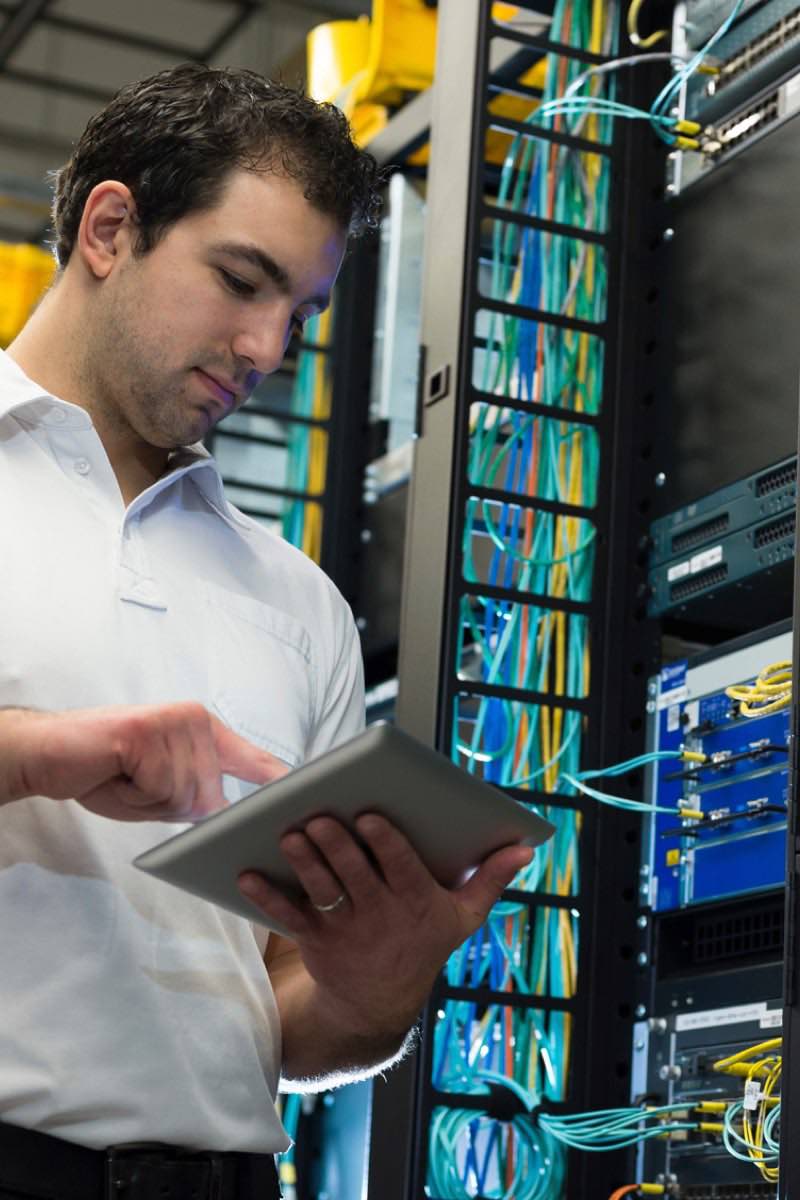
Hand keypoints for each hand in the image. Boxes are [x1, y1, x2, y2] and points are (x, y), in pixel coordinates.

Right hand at [1, 702, 285, 821]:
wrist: (50, 753)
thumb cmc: (106, 773)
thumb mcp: (161, 790)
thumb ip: (197, 797)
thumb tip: (227, 813)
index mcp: (203, 730)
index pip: (251, 757)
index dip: (277, 777)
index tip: (308, 790)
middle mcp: (195, 720)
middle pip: (209, 794)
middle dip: (169, 805)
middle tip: (135, 784)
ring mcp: (173, 722)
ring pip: (184, 794)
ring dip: (149, 799)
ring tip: (124, 777)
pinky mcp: (148, 730)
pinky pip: (158, 786)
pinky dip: (134, 792)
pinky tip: (115, 772)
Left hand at [239, 813, 532, 1039]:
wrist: (379, 1004)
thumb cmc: (423, 943)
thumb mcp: (464, 917)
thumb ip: (491, 879)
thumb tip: (525, 847)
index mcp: (416, 901)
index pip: (401, 867)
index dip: (385, 843)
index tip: (371, 815)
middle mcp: (379, 915)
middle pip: (354, 875)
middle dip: (336, 846)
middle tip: (318, 817)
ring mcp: (344, 929)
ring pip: (321, 891)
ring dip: (302, 863)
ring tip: (289, 835)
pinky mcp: (314, 939)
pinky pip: (287, 916)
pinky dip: (266, 896)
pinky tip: (246, 874)